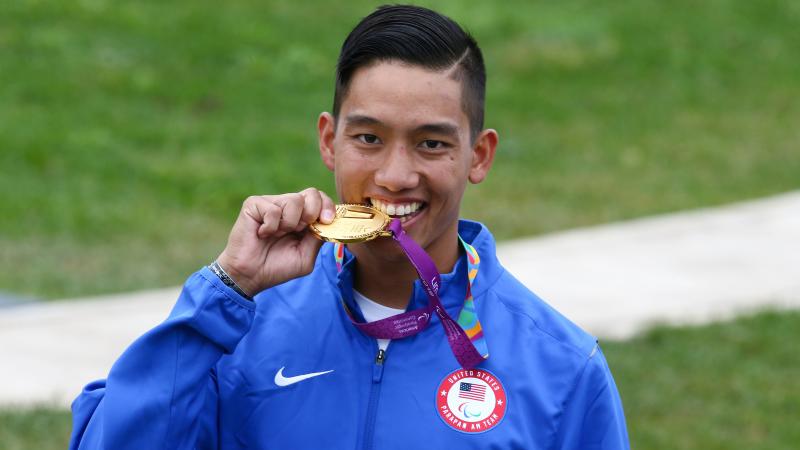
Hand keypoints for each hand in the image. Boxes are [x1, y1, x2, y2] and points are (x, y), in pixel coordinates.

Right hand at [216, 188, 335, 295]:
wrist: (250, 276)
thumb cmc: (277, 267)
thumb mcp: (305, 256)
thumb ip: (318, 237)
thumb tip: (329, 221)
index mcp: (302, 217)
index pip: (321, 199)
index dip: (328, 206)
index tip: (327, 220)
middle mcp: (288, 207)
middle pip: (311, 193)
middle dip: (312, 212)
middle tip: (300, 229)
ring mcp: (271, 203)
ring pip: (294, 200)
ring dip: (289, 224)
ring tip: (277, 235)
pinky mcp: (254, 204)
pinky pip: (273, 209)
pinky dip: (271, 227)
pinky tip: (262, 234)